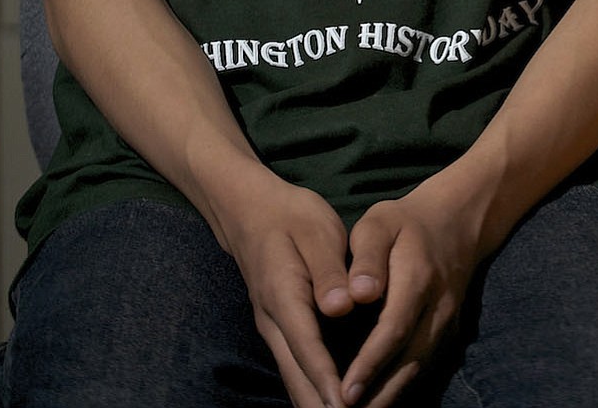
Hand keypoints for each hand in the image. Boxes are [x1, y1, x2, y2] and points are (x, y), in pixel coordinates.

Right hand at [215, 171, 356, 407]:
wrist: (252, 210)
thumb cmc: (291, 216)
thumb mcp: (316, 230)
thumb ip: (329, 270)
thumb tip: (341, 307)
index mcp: (284, 296)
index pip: (307, 346)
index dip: (326, 379)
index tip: (345, 405)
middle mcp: (273, 321)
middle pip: (296, 376)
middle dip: (320, 404)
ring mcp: (273, 329)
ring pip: (292, 377)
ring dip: (315, 402)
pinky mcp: (279, 329)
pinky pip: (294, 368)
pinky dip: (311, 389)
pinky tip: (330, 402)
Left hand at [334, 182, 484, 406]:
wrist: (455, 222)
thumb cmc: (404, 223)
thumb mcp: (380, 223)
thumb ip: (367, 256)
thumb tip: (359, 295)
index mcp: (418, 277)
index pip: (394, 329)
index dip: (370, 364)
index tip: (344, 391)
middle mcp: (438, 307)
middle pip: (410, 361)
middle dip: (379, 395)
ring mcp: (447, 323)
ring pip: (419, 369)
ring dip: (389, 398)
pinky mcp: (448, 334)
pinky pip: (424, 366)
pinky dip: (400, 388)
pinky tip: (376, 402)